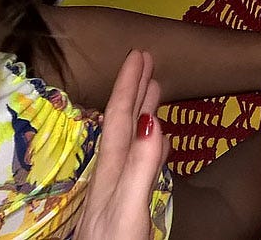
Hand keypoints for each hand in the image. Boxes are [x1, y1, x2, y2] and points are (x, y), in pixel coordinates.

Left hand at [74, 50, 169, 239]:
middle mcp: (109, 175)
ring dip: (138, 112)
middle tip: (146, 59)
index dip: (128, 84)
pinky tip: (150, 143)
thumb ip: (139, 166)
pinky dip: (143, 142)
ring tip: (151, 90)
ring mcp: (113, 190)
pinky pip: (134, 160)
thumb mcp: (129, 207)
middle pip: (119, 123)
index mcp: (111, 171)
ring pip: (126, 140)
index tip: (140, 53)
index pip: (118, 118)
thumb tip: (151, 119)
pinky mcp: (121, 205)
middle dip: (132, 89)